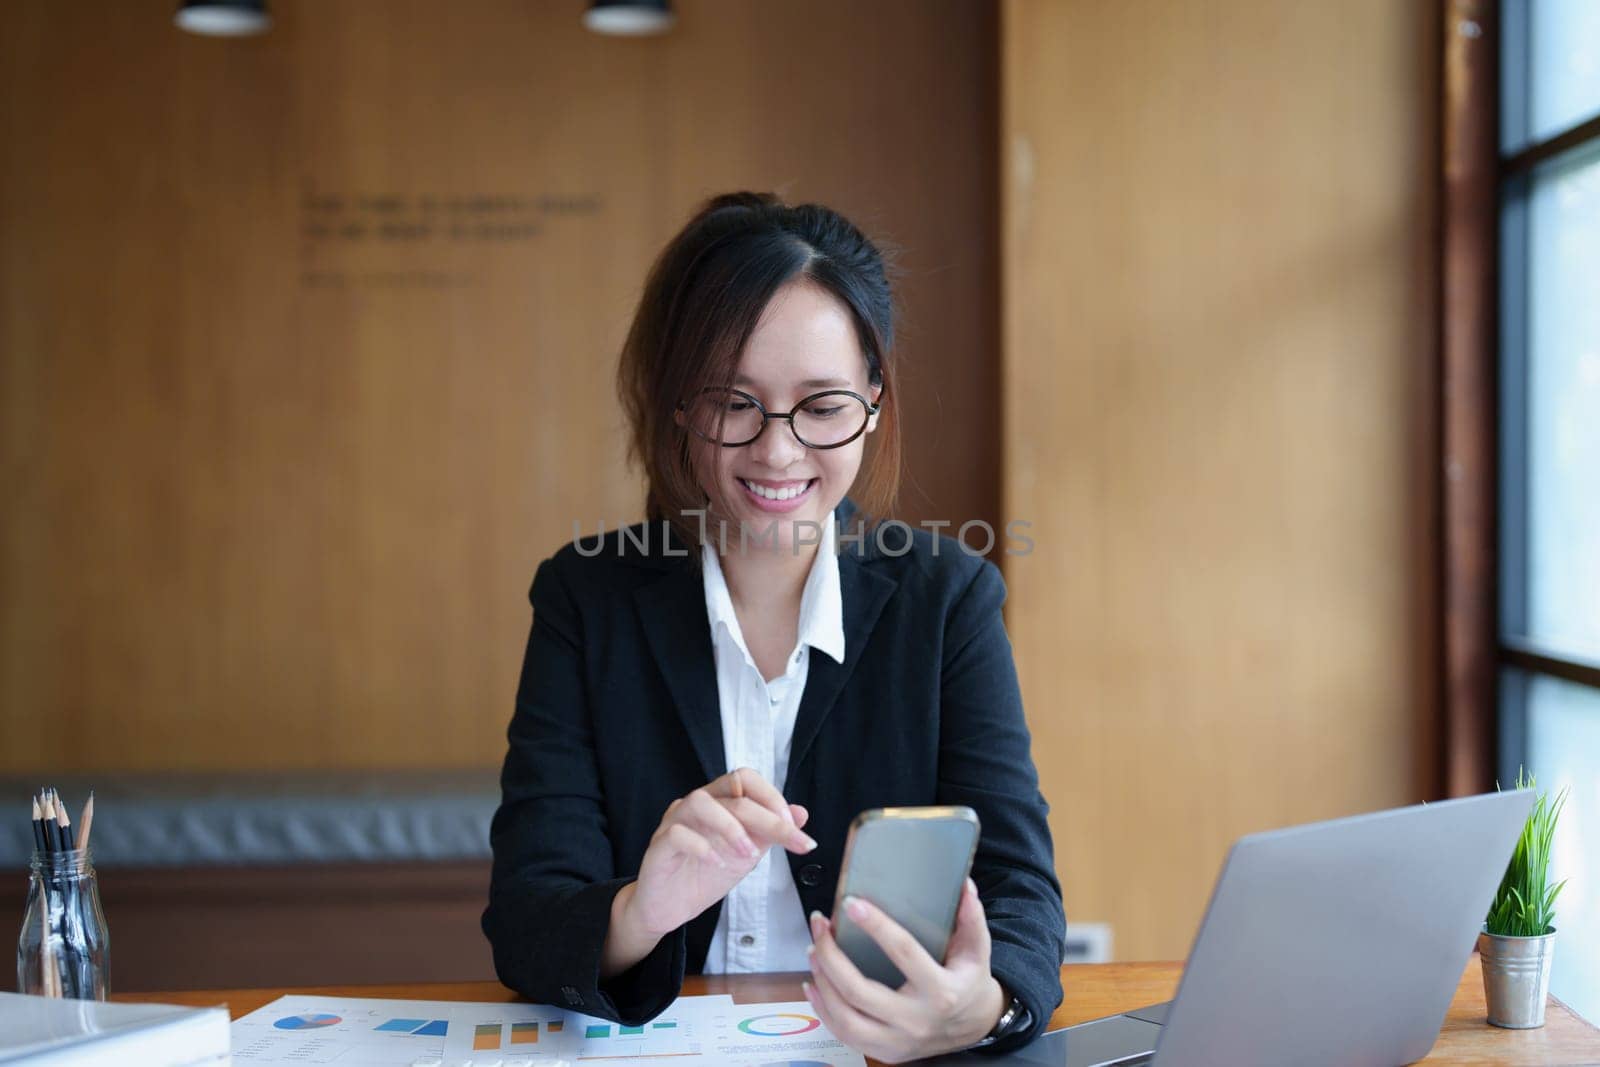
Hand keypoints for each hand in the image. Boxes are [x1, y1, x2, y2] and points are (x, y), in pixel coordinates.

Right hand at [625, 767, 816, 939]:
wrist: (670, 908)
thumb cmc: (704, 876)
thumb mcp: (747, 854)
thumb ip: (770, 832)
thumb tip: (801, 813)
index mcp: (718, 802)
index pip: (745, 779)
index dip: (772, 798)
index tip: (794, 828)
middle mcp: (696, 805)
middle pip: (732, 790)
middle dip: (767, 817)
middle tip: (790, 840)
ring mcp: (674, 822)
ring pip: (700, 801)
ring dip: (732, 827)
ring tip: (748, 855)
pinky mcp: (659, 846)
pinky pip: (677, 833)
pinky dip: (702, 847)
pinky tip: (718, 864)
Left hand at [803, 878, 1007, 1062]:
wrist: (975, 1027)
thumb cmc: (969, 981)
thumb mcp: (977, 949)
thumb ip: (971, 917)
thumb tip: (964, 884)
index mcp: (942, 991)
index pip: (904, 953)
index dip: (876, 926)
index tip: (852, 904)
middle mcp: (917, 1020)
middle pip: (860, 991)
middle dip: (831, 955)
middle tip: (820, 925)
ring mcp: (899, 1041)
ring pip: (846, 1018)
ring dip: (822, 982)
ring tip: (814, 950)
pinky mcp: (886, 1052)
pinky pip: (844, 1034)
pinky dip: (823, 1009)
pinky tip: (813, 983)